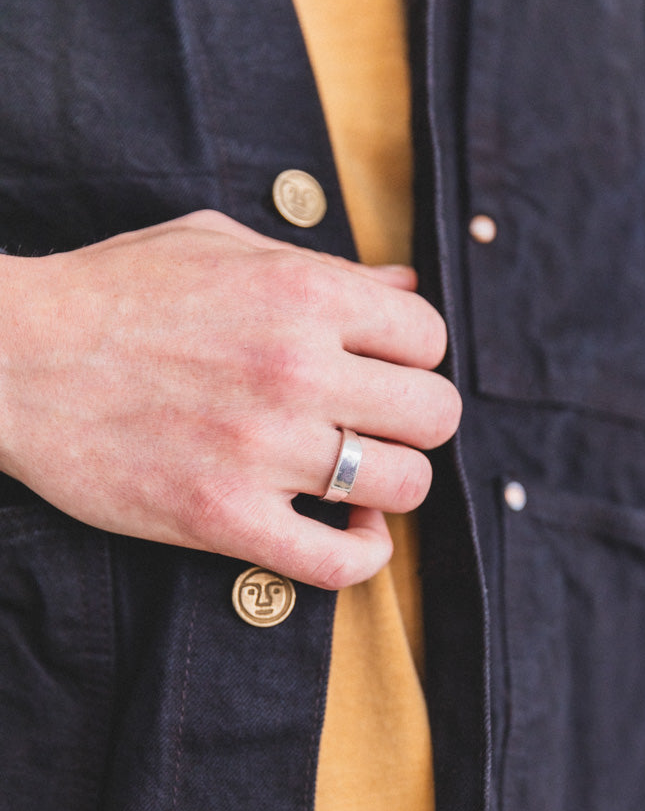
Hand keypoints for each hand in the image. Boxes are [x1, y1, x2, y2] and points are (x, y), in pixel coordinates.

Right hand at [0, 210, 459, 586]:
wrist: (11, 361)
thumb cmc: (113, 294)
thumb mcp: (219, 246)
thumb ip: (323, 266)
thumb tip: (404, 285)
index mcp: (300, 293)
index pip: (429, 337)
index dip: (413, 357)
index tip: (381, 371)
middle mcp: (293, 369)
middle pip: (436, 416)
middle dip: (414, 423)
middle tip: (374, 426)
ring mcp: (260, 449)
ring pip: (404, 486)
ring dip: (391, 486)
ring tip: (356, 477)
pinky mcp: (223, 520)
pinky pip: (339, 564)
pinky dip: (362, 556)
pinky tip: (349, 532)